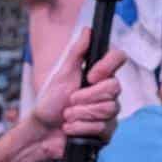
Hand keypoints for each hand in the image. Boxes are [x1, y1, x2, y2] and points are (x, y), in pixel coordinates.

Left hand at [24, 28, 126, 159]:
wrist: (42, 132)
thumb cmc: (50, 102)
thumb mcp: (62, 74)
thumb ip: (77, 52)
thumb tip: (88, 30)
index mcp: (99, 74)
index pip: (119, 58)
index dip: (107, 66)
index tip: (90, 76)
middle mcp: (108, 92)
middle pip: (114, 88)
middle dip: (85, 98)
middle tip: (70, 101)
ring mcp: (109, 112)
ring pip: (108, 109)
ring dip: (80, 114)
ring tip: (67, 117)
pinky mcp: (106, 131)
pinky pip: (102, 128)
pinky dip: (81, 128)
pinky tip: (71, 129)